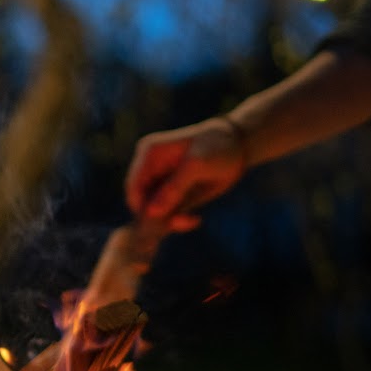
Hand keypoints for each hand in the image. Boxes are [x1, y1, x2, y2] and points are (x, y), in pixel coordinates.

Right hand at [124, 117, 244, 230]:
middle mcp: (148, 167)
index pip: (133, 187)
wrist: (237, 147)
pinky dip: (177, 220)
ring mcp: (158, 179)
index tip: (162, 223)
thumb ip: (173, 189)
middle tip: (184, 222)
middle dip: (158, 217)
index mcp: (148, 154)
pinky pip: (166, 213)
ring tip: (192, 220)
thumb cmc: (217, 150)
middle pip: (141, 201)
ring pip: (153, 210)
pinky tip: (194, 219)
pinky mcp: (169, 191)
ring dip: (170, 221)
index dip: (142, 208)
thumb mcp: (197, 167)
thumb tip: (151, 212)